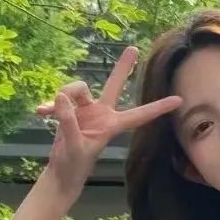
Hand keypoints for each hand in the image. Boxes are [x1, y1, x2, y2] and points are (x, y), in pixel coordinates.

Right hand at [37, 46, 181, 196]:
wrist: (61, 171)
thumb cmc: (74, 165)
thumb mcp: (74, 146)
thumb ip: (68, 121)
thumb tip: (62, 97)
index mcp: (111, 126)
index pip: (139, 115)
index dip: (158, 108)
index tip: (178, 100)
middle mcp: (101, 113)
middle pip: (114, 85)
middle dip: (122, 67)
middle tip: (133, 48)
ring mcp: (86, 110)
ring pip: (76, 89)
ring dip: (63, 97)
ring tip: (49, 112)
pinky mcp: (70, 110)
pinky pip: (60, 99)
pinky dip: (49, 106)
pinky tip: (41, 113)